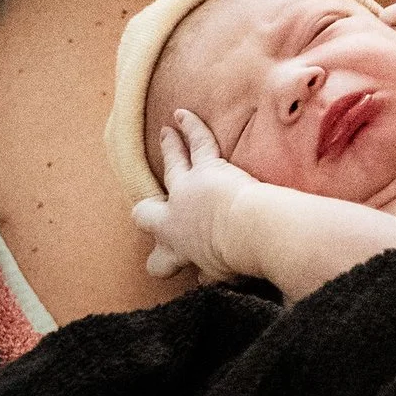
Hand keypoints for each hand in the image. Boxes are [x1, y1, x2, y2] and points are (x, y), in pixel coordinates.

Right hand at [130, 108, 258, 281]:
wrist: (249, 231)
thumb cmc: (240, 258)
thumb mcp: (219, 276)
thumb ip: (208, 276)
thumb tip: (203, 281)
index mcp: (177, 251)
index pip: (158, 263)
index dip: (160, 263)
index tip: (167, 264)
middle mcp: (174, 218)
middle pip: (146, 213)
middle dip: (146, 212)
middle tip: (147, 208)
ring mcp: (186, 190)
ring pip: (172, 164)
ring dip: (168, 148)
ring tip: (165, 134)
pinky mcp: (206, 168)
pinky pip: (198, 142)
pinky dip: (190, 127)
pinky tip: (182, 114)